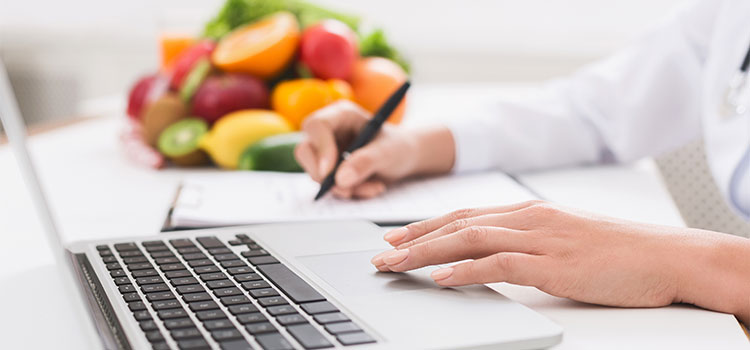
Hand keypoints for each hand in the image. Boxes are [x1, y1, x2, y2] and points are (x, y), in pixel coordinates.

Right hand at [295, 100, 454, 198]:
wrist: (405, 159)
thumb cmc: (398, 146)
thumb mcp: (388, 152)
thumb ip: (366, 161)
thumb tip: (340, 179)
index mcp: (342, 115)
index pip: (317, 126)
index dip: (320, 149)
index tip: (329, 173)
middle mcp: (329, 131)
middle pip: (305, 150)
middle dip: (323, 175)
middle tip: (346, 190)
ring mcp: (326, 152)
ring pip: (316, 173)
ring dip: (343, 188)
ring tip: (373, 187)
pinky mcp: (329, 170)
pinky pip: (328, 186)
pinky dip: (348, 192)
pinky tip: (371, 188)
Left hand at [371, 200, 749, 316]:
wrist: (665, 255)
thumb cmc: (616, 251)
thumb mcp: (563, 239)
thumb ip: (527, 243)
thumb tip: (492, 255)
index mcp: (529, 212)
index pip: (465, 215)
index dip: (426, 225)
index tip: (397, 236)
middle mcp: (529, 219)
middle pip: (458, 223)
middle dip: (414, 238)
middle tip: (381, 251)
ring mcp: (541, 240)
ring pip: (470, 239)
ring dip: (427, 252)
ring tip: (396, 263)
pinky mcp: (554, 265)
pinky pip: (500, 264)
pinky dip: (466, 269)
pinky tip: (442, 278)